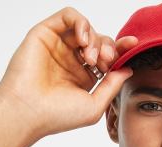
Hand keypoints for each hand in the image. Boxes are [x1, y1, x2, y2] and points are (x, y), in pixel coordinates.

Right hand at [0, 6, 137, 138]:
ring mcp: (59, 46)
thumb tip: (128, 68)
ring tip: (90, 57)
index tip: (133, 46)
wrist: (28, 111)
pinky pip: (68, 16)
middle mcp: (72, 61)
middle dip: (108, 48)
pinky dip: (81, 23)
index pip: (107, 58)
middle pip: (100, 41)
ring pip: (86, 28)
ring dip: (94, 39)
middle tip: (104, 62)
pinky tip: (83, 40)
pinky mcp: (45, 33)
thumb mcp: (95, 105)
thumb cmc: (58, 115)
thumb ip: (113, 86)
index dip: (121, 50)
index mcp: (84, 78)